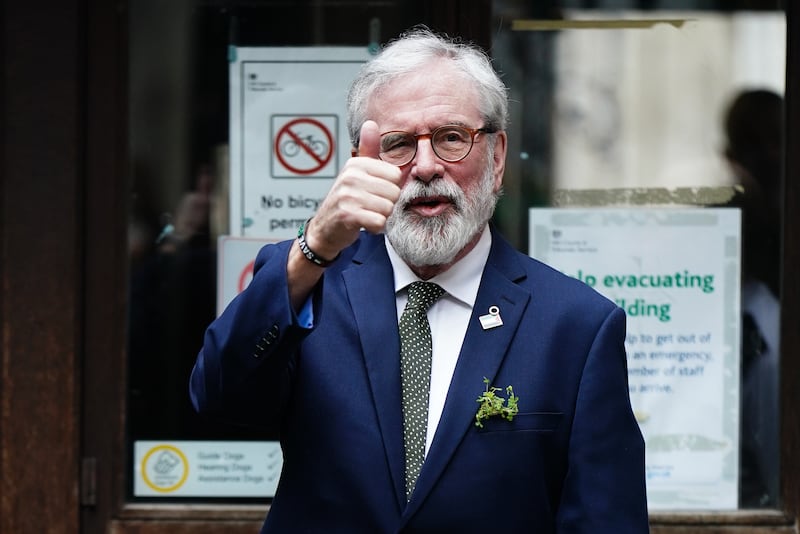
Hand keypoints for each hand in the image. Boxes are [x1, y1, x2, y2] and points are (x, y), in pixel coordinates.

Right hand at [304, 120, 402, 258]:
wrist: (325, 228)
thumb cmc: (346, 200)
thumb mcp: (357, 172)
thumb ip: (368, 150)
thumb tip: (371, 123)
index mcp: (356, 163)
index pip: (396, 175)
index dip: (390, 188)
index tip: (375, 192)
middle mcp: (351, 176)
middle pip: (394, 192)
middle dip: (387, 204)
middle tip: (370, 206)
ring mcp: (348, 195)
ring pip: (388, 208)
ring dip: (381, 217)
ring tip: (366, 214)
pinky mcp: (347, 215)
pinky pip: (379, 221)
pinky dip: (376, 227)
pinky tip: (364, 225)